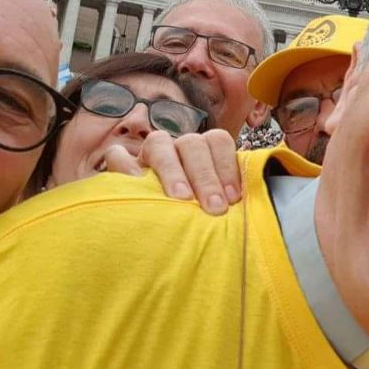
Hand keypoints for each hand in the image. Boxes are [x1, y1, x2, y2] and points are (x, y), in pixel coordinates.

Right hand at [104, 129, 242, 214]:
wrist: (150, 228)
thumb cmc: (192, 216)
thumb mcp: (213, 206)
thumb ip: (228, 200)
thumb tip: (252, 211)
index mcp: (203, 153)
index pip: (218, 141)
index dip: (227, 165)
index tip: (233, 198)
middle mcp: (177, 149)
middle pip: (193, 144)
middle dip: (206, 175)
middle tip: (214, 207)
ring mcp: (147, 156)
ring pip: (159, 143)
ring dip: (173, 170)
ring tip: (181, 198)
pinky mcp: (118, 168)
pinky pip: (117, 156)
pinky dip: (126, 167)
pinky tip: (137, 186)